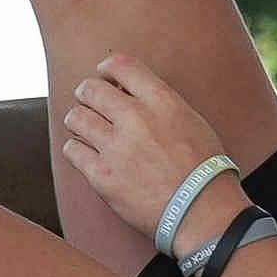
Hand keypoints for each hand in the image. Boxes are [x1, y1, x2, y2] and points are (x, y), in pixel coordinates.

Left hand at [56, 55, 233, 243]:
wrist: (201, 211)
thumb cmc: (204, 169)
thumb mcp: (192, 121)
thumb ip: (160, 104)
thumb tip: (132, 95)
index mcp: (161, 101)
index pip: (120, 65)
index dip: (106, 69)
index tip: (105, 76)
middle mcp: (135, 118)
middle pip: (90, 89)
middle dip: (87, 93)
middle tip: (89, 102)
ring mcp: (116, 147)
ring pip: (76, 117)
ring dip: (78, 120)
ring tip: (85, 128)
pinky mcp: (102, 175)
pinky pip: (72, 150)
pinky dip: (75, 149)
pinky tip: (86, 153)